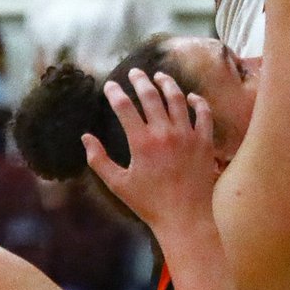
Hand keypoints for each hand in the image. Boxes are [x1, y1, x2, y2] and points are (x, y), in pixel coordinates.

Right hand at [82, 70, 215, 231]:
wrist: (184, 217)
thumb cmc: (148, 203)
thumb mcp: (118, 184)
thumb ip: (99, 160)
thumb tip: (85, 137)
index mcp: (142, 143)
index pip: (125, 108)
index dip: (115, 93)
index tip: (110, 85)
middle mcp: (165, 133)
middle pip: (151, 96)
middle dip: (140, 81)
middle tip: (134, 72)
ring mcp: (187, 134)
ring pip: (177, 98)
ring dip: (167, 84)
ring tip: (159, 76)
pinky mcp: (204, 140)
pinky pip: (203, 113)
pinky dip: (196, 101)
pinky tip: (189, 96)